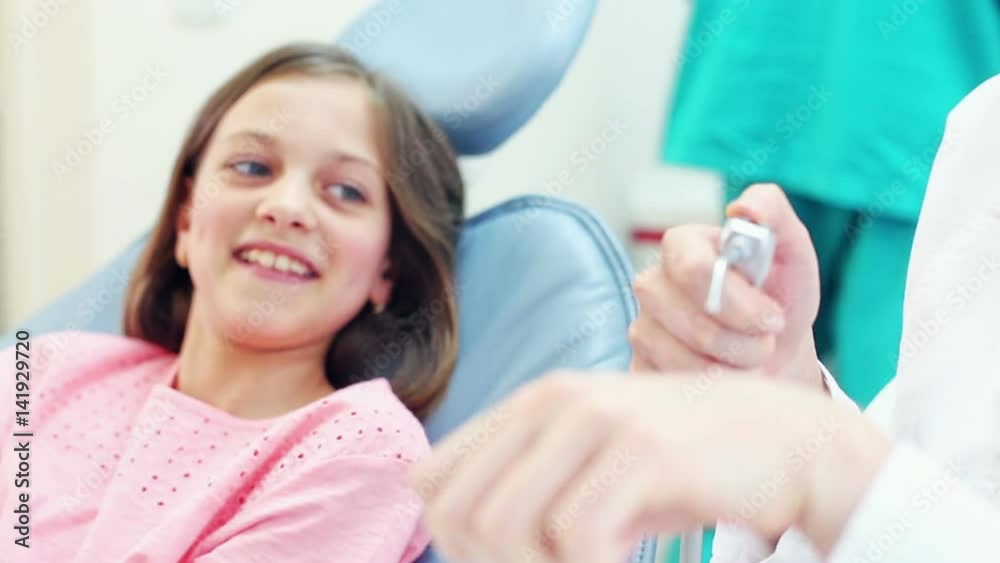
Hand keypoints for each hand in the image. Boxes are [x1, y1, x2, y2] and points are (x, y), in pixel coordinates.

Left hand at [409, 371, 889, 562]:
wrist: (785, 442)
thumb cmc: (679, 466)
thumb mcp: (589, 464)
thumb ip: (527, 483)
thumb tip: (459, 536)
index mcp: (530, 404)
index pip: (433, 483)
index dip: (456, 539)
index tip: (517, 556)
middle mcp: (553, 401)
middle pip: (458, 515)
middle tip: (561, 562)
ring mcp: (598, 421)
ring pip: (503, 528)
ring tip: (599, 554)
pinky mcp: (644, 451)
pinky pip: (577, 538)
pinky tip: (628, 549)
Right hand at [629, 183, 821, 386]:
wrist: (772, 354)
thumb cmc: (779, 300)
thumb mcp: (792, 254)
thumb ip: (773, 214)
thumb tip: (743, 207)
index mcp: (683, 246)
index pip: (692, 268)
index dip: (737, 301)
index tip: (772, 318)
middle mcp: (652, 283)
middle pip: (688, 320)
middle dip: (740, 342)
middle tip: (765, 343)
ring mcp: (641, 327)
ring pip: (679, 358)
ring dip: (730, 369)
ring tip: (747, 360)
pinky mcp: (639, 367)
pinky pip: (670, 386)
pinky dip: (709, 389)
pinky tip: (724, 377)